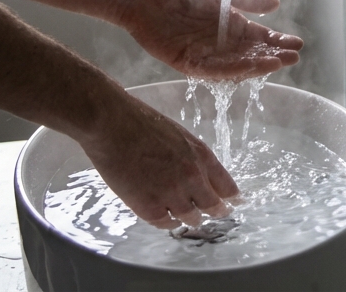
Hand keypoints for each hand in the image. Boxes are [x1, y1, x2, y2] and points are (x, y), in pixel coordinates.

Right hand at [80, 95, 237, 227]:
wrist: (111, 123)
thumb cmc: (140, 122)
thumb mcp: (179, 136)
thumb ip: (192, 157)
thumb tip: (199, 176)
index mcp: (201, 155)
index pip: (227, 186)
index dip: (232, 198)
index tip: (234, 203)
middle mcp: (192, 177)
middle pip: (213, 207)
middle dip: (216, 212)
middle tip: (215, 215)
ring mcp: (171, 193)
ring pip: (190, 218)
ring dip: (189, 218)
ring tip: (188, 218)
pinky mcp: (148, 206)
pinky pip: (165, 224)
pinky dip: (167, 222)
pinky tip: (166, 218)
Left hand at [120, 0, 302, 79]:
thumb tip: (276, 6)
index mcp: (232, 25)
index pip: (261, 38)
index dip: (279, 41)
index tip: (298, 44)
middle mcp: (222, 43)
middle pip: (252, 54)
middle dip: (273, 57)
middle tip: (293, 58)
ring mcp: (206, 55)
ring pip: (236, 66)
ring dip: (256, 66)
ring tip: (276, 63)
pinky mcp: (188, 64)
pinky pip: (212, 71)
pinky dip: (230, 71)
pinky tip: (247, 68)